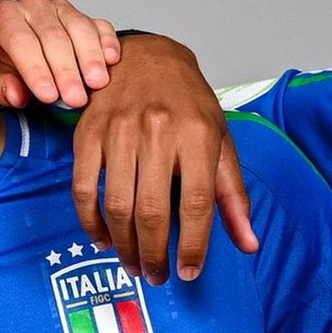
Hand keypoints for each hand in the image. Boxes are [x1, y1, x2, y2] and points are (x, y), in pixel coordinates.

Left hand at [0, 0, 125, 112]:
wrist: (15, 55)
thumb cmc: (4, 66)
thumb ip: (1, 87)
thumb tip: (16, 95)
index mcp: (5, 16)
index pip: (21, 41)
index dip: (35, 69)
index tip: (48, 96)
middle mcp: (33, 5)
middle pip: (53, 36)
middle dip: (66, 70)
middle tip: (75, 99)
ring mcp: (61, 8)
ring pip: (79, 27)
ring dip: (90, 57)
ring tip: (96, 83)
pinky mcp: (85, 16)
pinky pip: (100, 26)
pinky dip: (108, 42)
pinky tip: (111, 60)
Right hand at [66, 28, 255, 282]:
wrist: (146, 56)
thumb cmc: (187, 104)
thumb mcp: (220, 141)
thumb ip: (233, 195)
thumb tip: (248, 244)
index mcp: (198, 134)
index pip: (197, 202)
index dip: (193, 245)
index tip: (189, 272)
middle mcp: (158, 131)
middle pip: (152, 210)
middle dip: (154, 254)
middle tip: (156, 276)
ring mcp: (119, 131)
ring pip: (116, 204)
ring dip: (124, 245)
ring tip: (133, 264)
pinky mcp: (88, 133)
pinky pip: (83, 188)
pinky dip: (91, 221)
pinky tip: (103, 239)